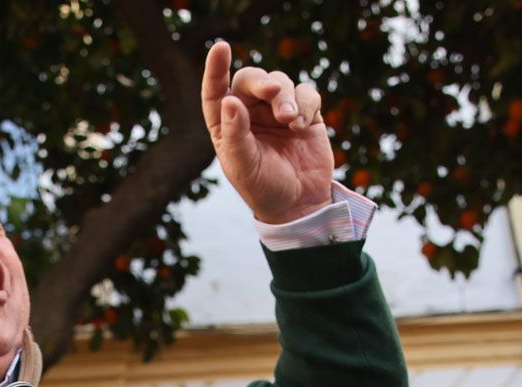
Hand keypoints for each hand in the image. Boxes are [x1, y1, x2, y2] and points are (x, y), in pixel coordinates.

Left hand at [200, 41, 334, 224]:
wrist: (300, 204)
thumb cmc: (264, 188)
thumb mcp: (244, 166)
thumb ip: (236, 134)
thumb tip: (229, 101)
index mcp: (226, 124)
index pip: (215, 91)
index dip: (215, 69)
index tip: (221, 48)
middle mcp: (250, 113)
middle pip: (251, 80)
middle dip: (263, 83)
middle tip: (273, 92)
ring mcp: (277, 111)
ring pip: (281, 83)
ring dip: (287, 98)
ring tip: (291, 122)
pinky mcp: (304, 113)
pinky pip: (306, 92)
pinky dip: (306, 103)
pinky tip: (303, 125)